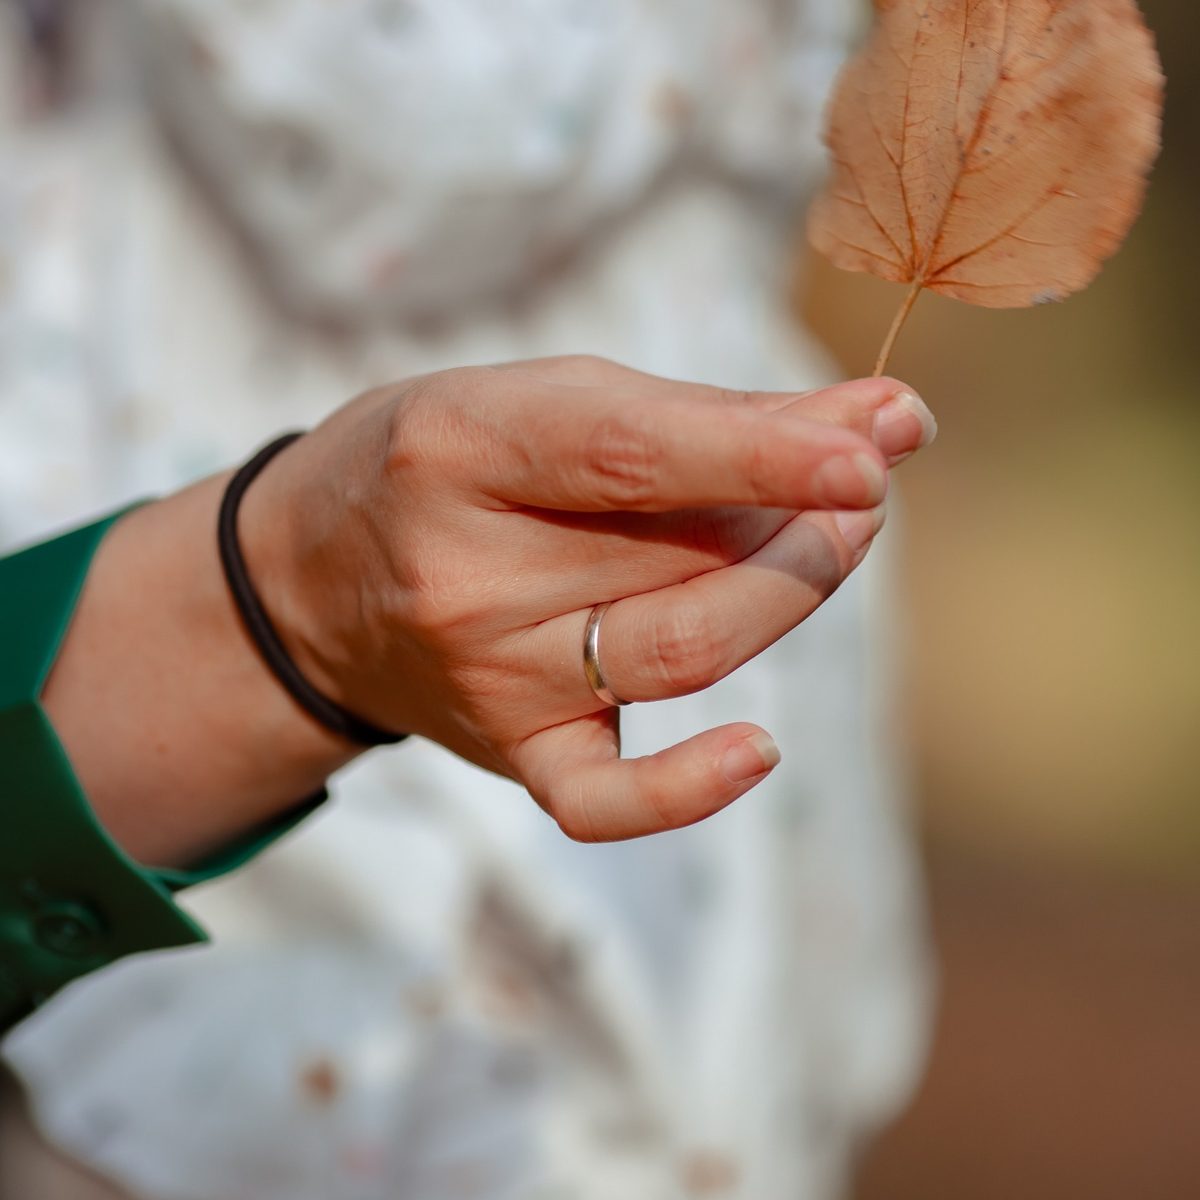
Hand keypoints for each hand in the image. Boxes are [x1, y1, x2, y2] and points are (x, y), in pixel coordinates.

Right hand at [45, 359, 937, 861]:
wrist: (309, 583)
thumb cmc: (460, 463)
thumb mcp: (550, 397)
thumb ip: (718, 414)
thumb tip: (890, 420)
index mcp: (461, 445)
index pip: (633, 454)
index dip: (766, 454)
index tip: (877, 444)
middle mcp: (464, 573)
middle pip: (676, 555)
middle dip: (804, 513)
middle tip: (865, 475)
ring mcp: (487, 677)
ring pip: (677, 652)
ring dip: (788, 595)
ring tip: (843, 534)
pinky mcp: (511, 755)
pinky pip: (605, 802)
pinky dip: (690, 789)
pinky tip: (760, 749)